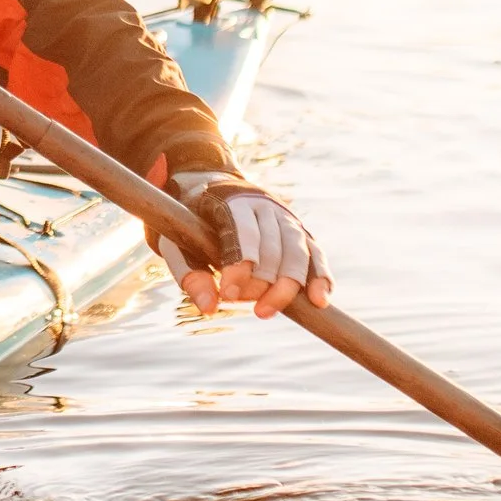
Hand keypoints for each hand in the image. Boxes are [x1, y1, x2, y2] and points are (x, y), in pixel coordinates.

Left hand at [156, 171, 328, 320]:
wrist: (213, 189)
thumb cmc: (192, 221)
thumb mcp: (179, 242)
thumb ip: (189, 273)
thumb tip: (208, 307)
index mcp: (233, 201)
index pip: (244, 234)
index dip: (239, 267)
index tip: (227, 295)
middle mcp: (266, 206)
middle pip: (273, 248)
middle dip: (258, 282)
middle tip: (236, 301)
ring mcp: (287, 218)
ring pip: (298, 253)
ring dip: (286, 287)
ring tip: (265, 311)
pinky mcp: (301, 233)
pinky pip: (316, 255)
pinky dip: (321, 278)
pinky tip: (319, 301)